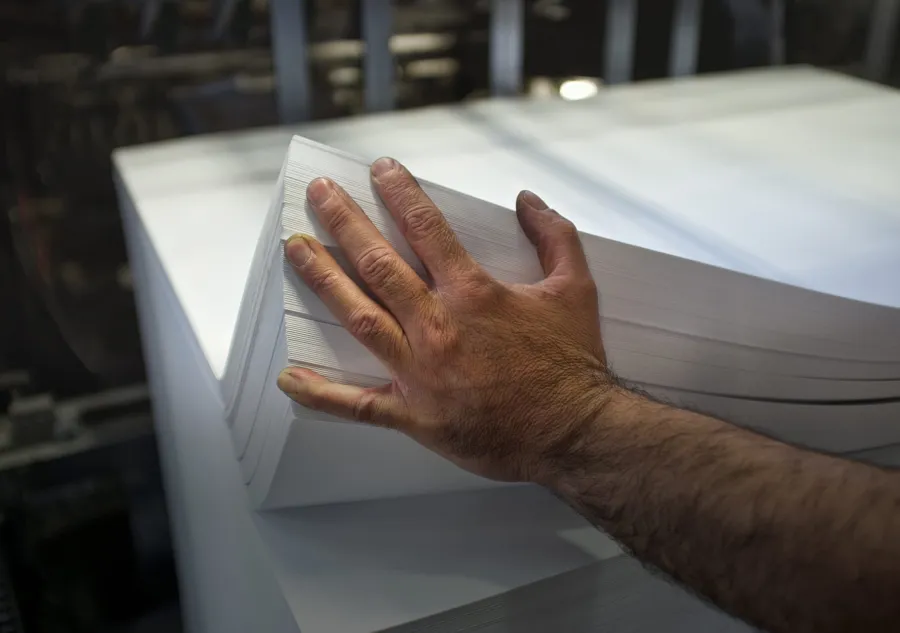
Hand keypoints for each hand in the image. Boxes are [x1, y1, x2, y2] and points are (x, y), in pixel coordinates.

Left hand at [278, 157, 616, 484]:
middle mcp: (439, 327)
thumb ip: (555, 237)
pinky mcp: (414, 415)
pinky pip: (357, 405)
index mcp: (474, 293)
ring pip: (360, 317)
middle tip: (318, 194)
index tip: (379, 171)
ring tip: (296, 249)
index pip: (426, 228)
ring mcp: (420, 373)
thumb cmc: (571, 364)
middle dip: (344, 223)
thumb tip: (529, 200)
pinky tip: (289, 378)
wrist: (574, 433)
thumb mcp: (576, 290)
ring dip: (324, 280)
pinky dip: (320, 394)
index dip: (399, 193)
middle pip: (378, 265)